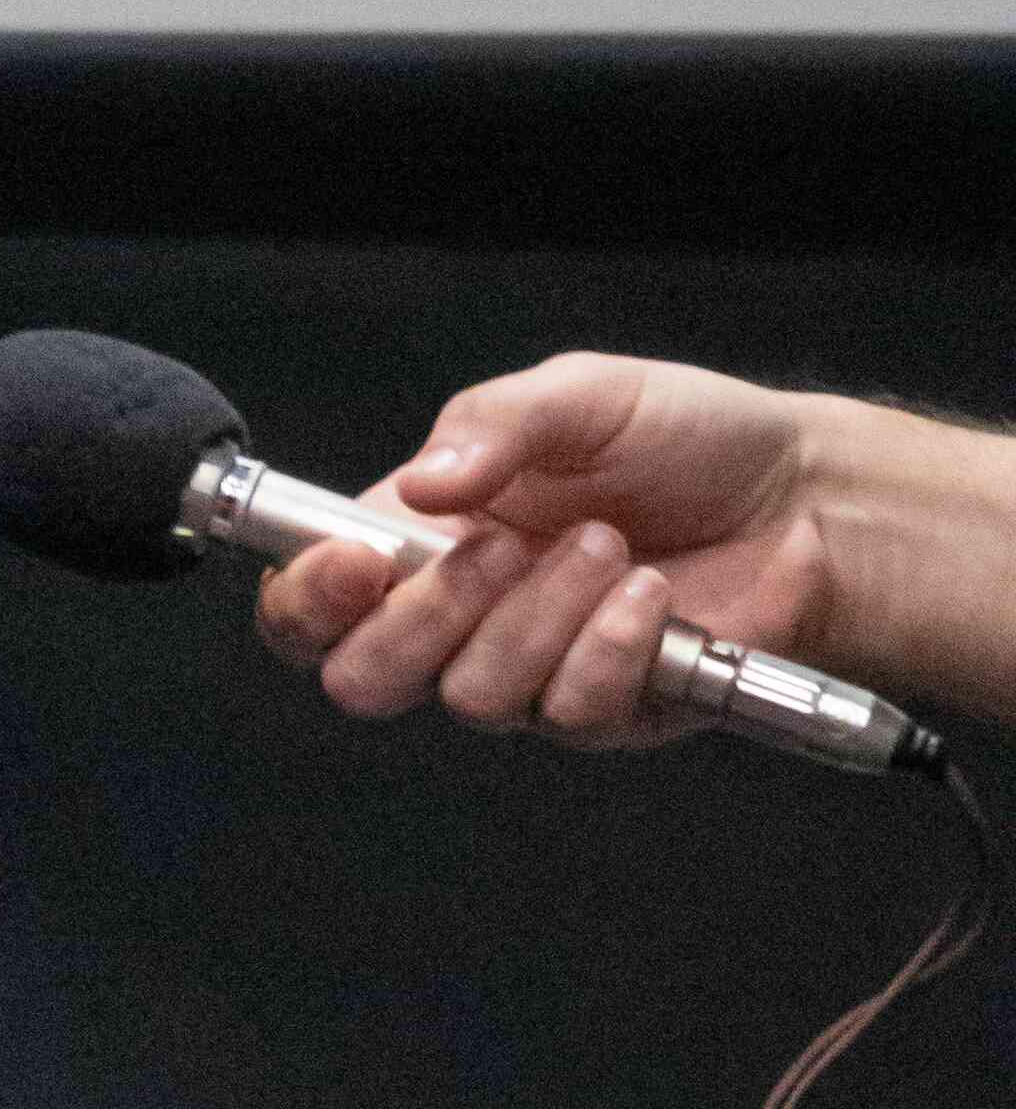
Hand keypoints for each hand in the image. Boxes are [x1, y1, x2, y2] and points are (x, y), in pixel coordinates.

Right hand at [254, 351, 829, 749]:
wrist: (802, 497)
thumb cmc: (686, 439)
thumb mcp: (582, 395)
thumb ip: (492, 428)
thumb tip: (420, 485)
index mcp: (419, 539)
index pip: (310, 606)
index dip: (306, 602)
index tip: (353, 563)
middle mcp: (455, 620)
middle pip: (363, 678)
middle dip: (424, 618)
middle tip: (499, 550)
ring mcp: (521, 675)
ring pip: (471, 695)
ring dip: (543, 613)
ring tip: (612, 547)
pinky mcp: (594, 713)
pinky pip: (564, 710)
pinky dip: (611, 644)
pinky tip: (652, 596)